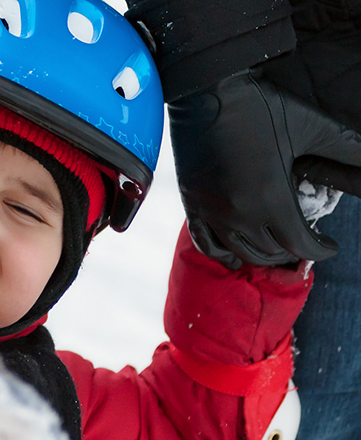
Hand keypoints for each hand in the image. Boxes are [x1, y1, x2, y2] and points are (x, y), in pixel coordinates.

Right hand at [169, 68, 360, 267]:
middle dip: (293, 250)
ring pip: (239, 252)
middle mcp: (237, 211)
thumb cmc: (262, 106)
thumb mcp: (314, 127)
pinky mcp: (192, 202)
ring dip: (262, 255)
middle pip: (269, 252)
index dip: (320, 250)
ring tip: (276, 245)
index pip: (300, 244)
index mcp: (270, 197)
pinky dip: (224, 254)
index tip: (329, 244)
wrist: (208, 87)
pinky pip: (206, 244)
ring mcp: (211, 209)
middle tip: (304, 240)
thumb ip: (350, 151)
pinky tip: (237, 254)